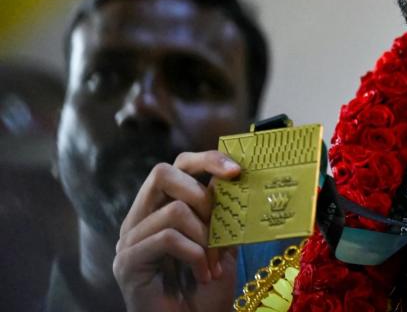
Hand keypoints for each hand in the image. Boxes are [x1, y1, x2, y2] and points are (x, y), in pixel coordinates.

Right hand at [113, 151, 241, 311]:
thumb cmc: (207, 289)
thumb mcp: (223, 242)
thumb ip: (223, 210)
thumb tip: (233, 173)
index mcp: (159, 209)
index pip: (176, 166)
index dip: (206, 160)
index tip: (237, 170)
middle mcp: (139, 219)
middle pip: (162, 173)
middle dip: (202, 194)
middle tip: (222, 223)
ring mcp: (128, 240)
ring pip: (173, 209)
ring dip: (205, 237)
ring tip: (215, 264)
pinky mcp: (126, 262)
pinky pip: (167, 238)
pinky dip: (195, 255)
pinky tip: (203, 275)